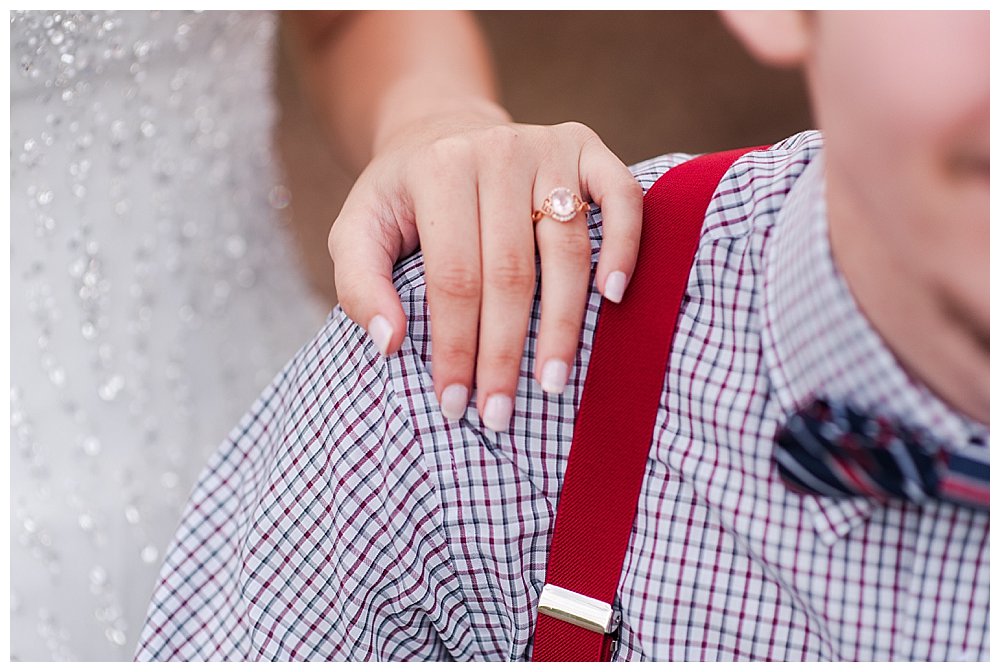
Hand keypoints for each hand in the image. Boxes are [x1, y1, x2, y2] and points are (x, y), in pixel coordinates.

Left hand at [329, 103, 641, 430]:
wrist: (443, 132)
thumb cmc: (403, 199)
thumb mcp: (357, 231)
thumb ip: (359, 283)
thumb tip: (390, 342)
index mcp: (438, 170)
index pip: (454, 277)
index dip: (456, 346)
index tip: (455, 404)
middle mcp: (497, 151)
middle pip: (510, 271)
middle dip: (505, 352)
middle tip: (500, 414)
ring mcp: (548, 146)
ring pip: (567, 247)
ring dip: (563, 323)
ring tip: (553, 382)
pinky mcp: (586, 147)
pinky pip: (622, 198)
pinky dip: (624, 246)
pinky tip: (612, 296)